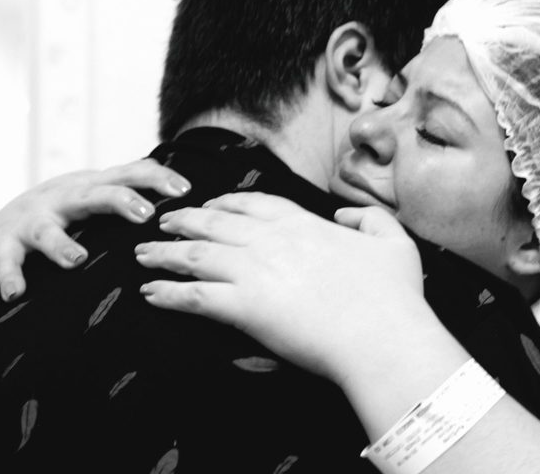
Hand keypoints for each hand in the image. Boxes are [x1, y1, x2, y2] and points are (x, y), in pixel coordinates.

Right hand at [0, 158, 190, 300]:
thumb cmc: (73, 216)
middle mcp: (66, 198)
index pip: (132, 174)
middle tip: (145, 215)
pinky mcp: (5, 245)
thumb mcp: (103, 201)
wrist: (8, 223)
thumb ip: (139, 202)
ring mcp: (34, 220)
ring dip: (62, 244)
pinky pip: (7, 260)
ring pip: (48, 230)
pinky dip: (11, 275)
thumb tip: (198, 212)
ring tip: (77, 259)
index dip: (159, 179)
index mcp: (95, 187)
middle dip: (120, 201)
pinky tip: (17, 292)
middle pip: (95, 194)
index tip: (186, 191)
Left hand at [136, 193, 426, 383]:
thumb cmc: (395, 296)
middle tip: (165, 222)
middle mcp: (274, 241)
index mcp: (306, 224)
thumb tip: (343, 213)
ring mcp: (256, 271)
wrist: (382, 336)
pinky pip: (193, 296)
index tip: (212, 205)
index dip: (228, 203)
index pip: (256, 204)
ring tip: (143, 254)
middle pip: (216, 223)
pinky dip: (167, 293)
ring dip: (165, 253)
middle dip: (186, 220)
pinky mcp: (244, 308)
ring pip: (196, 254)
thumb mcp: (395, 242)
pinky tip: (150, 293)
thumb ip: (369, 218)